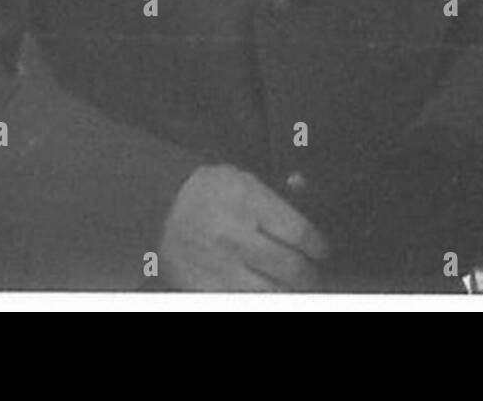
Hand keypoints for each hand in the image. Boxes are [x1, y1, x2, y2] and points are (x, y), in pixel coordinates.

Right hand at [159, 165, 329, 290]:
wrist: (160, 206)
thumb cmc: (209, 190)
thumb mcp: (246, 180)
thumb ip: (278, 197)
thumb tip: (306, 199)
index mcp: (249, 205)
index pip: (299, 234)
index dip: (317, 246)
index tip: (322, 251)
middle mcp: (235, 237)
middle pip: (289, 268)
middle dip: (308, 275)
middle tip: (313, 275)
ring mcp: (219, 267)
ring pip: (268, 293)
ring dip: (287, 293)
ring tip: (294, 288)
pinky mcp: (204, 288)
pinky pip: (240, 302)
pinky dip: (258, 300)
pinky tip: (266, 292)